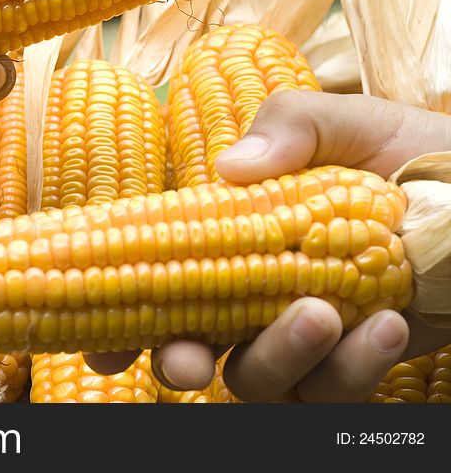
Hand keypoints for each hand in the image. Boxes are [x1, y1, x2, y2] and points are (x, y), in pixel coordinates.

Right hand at [86, 91, 450, 401]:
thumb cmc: (429, 160)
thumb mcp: (359, 124)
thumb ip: (295, 123)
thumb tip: (229, 166)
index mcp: (239, 233)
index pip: (163, 271)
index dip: (121, 311)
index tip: (98, 340)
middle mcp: (258, 291)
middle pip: (193, 346)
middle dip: (177, 362)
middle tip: (186, 360)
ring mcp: (306, 334)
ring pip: (257, 382)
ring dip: (276, 357)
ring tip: (321, 312)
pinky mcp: (357, 364)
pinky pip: (332, 393)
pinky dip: (353, 367)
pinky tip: (389, 323)